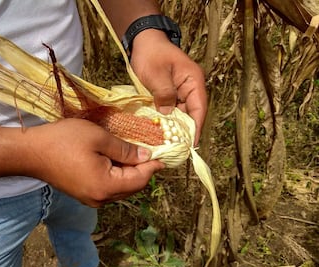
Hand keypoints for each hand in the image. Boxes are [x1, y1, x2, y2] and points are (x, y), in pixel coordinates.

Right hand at [23, 118, 164, 206]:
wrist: (30, 152)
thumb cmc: (64, 140)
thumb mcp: (99, 138)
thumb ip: (125, 149)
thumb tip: (146, 156)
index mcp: (106, 186)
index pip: (140, 180)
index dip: (153, 166)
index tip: (164, 153)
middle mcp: (100, 198)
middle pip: (132, 187)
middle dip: (143, 169)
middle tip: (150, 149)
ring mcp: (90, 199)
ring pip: (120, 188)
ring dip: (130, 172)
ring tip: (134, 151)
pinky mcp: (83, 194)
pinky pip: (108, 187)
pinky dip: (117, 175)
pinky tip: (115, 159)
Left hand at [130, 29, 207, 144]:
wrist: (143, 42)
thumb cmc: (151, 54)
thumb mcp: (156, 75)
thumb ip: (164, 94)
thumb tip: (168, 114)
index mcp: (194, 81)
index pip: (199, 108)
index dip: (195, 127)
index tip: (190, 144)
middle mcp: (191, 88)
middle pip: (191, 114)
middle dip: (184, 131)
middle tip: (176, 149)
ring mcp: (181, 92)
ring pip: (181, 114)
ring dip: (175, 127)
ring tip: (168, 145)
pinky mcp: (171, 95)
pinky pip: (172, 111)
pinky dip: (167, 121)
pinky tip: (161, 132)